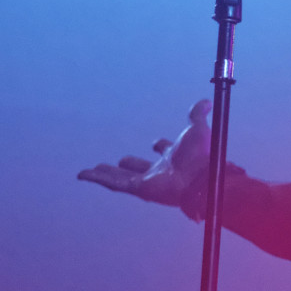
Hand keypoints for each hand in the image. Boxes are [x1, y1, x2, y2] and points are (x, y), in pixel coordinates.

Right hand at [78, 99, 237, 220]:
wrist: (200, 175)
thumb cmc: (201, 155)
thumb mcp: (198, 129)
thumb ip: (198, 115)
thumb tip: (206, 102)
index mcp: (175, 156)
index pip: (165, 151)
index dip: (160, 146)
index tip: (156, 143)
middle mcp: (161, 170)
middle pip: (141, 167)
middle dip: (131, 164)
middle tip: (121, 160)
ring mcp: (148, 180)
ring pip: (123, 177)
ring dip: (108, 173)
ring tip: (95, 170)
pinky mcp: (138, 189)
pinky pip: (114, 183)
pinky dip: (97, 179)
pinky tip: (84, 175)